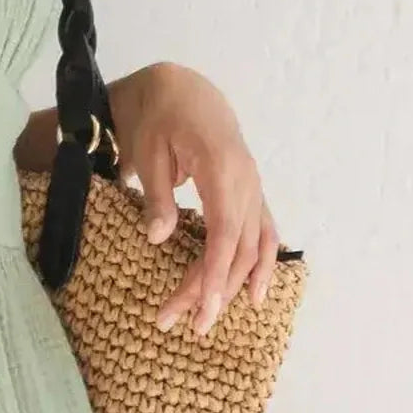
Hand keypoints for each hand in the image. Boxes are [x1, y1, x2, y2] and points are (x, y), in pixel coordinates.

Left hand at [110, 62, 278, 336]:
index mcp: (222, 168)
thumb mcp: (148, 150)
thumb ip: (157, 196)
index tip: (201, 308)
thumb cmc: (160, 117)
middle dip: (211, 290)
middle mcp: (246, 180)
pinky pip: (264, 231)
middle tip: (180, 324)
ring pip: (253, 245)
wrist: (182, 89)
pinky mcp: (251, 190)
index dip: (215, 275)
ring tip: (209, 320)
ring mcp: (253, 186)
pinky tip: (256, 294)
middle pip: (236, 247)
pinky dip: (262, 263)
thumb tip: (158, 239)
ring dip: (234, 285)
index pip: (224, 233)